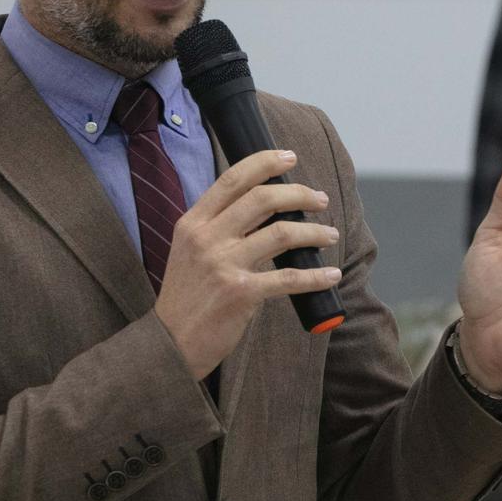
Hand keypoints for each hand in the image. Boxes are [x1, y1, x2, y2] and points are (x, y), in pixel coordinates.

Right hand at [154, 149, 341, 380]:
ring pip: (281, 233)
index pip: (232, 179)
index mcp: (192, 223)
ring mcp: (223, 264)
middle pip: (262, 199)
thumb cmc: (186, 298)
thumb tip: (263, 205)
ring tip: (329, 235)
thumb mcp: (189, 251)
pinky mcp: (241, 293)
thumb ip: (217, 227)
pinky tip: (331, 275)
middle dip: (299, 194)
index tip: (289, 157)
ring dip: (313, 232)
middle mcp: (206, 238)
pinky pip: (289, 278)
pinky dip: (316, 276)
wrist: (170, 344)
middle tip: (320, 200)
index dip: (264, 163)